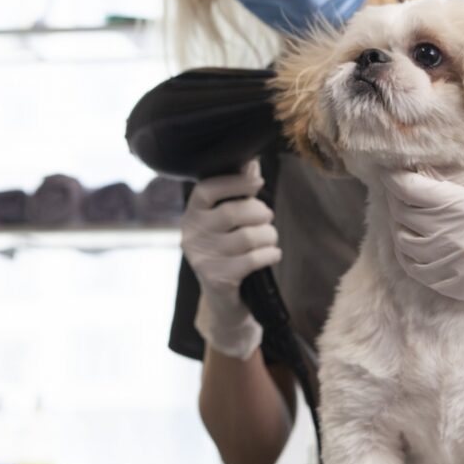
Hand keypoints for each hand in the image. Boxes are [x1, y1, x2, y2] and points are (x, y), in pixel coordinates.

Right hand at [181, 160, 280, 358]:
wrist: (223, 300)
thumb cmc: (228, 251)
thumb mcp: (227, 223)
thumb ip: (237, 193)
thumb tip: (251, 163)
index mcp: (191, 214)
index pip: (207, 189)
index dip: (235, 182)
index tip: (257, 182)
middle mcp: (192, 235)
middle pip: (234, 212)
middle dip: (260, 212)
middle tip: (268, 218)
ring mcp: (203, 258)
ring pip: (248, 236)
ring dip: (269, 235)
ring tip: (271, 238)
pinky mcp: (217, 279)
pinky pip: (254, 259)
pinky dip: (270, 254)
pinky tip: (272, 254)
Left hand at [379, 169, 463, 335]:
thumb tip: (431, 165)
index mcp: (462, 207)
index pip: (408, 189)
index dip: (394, 177)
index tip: (392, 170)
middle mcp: (451, 237)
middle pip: (401, 214)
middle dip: (396, 198)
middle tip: (400, 189)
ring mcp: (451, 264)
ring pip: (403, 243)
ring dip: (399, 226)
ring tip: (405, 215)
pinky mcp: (453, 285)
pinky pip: (416, 269)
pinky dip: (407, 253)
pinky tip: (413, 242)